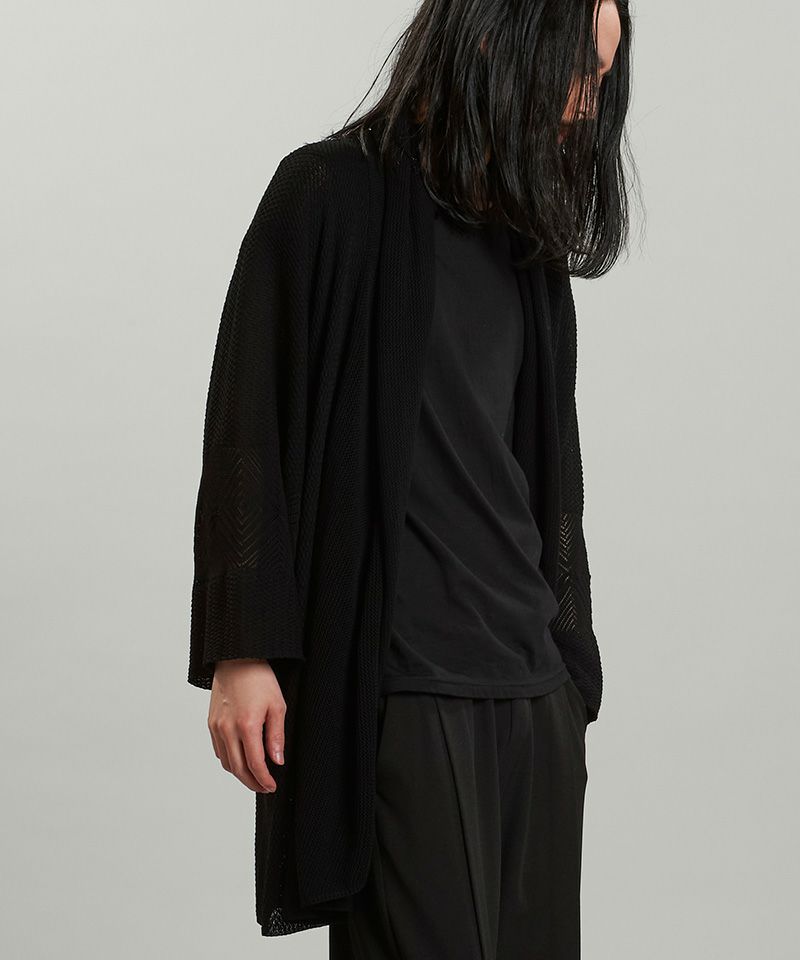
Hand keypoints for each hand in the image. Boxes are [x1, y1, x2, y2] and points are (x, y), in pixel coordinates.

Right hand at [207, 659, 285, 792]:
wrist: (237, 659)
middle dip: (252, 783)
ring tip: (254, 777)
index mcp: (247, 725)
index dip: (264, 779)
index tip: (272, 786)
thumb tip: (277, 761)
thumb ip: (276, 736)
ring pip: (226, 762)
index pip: (255, 764)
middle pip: (238, 769)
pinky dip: (229, 760)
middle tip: (264, 788)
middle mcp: (227, 729)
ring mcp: (217, 727)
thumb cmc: (259, 679)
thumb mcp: (277, 705)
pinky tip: (241, 760)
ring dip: (240, 774)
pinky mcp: (211, 723)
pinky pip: (219, 750)